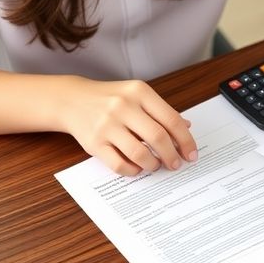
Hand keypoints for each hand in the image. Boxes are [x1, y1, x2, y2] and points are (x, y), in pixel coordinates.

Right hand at [58, 77, 197, 175]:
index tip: (191, 154)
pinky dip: (133, 170)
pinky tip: (137, 167)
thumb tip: (187, 127)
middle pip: (158, 137)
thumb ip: (161, 111)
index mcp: (139, 92)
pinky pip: (119, 164)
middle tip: (175, 164)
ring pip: (140, 153)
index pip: (171, 120)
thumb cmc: (110, 99)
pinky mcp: (94, 143)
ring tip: (156, 165)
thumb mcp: (136, 95)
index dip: (185, 140)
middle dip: (172, 156)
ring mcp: (107, 125)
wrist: (72, 100)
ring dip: (153, 164)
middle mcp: (123, 106)